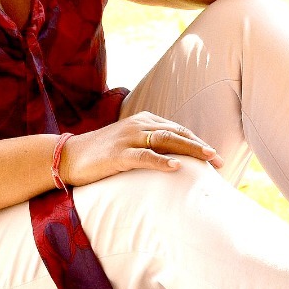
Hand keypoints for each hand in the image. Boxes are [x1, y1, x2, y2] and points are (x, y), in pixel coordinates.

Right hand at [59, 111, 224, 186]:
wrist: (68, 157)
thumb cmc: (102, 154)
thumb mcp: (129, 143)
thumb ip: (150, 145)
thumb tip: (177, 160)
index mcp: (144, 120)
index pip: (178, 129)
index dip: (198, 141)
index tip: (215, 156)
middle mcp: (138, 125)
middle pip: (176, 133)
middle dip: (200, 146)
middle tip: (220, 160)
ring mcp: (128, 138)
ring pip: (165, 140)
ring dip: (189, 149)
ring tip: (208, 158)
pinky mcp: (118, 155)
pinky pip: (144, 156)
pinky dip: (162, 161)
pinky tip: (176, 167)